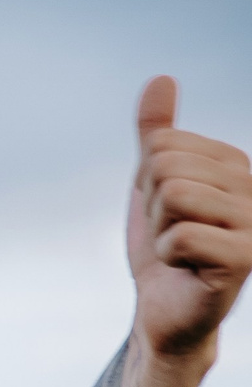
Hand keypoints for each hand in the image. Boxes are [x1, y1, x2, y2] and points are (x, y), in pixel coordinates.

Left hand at [128, 77, 250, 367]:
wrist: (164, 309)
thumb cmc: (163, 248)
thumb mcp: (152, 184)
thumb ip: (156, 133)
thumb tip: (161, 78)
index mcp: (234, 163)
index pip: (161, 145)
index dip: (145, 183)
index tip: (166, 212)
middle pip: (165, 168)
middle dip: (151, 207)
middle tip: (171, 234)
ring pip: (174, 196)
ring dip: (160, 231)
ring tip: (180, 249)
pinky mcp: (247, 258)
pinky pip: (179, 236)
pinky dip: (167, 257)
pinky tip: (187, 269)